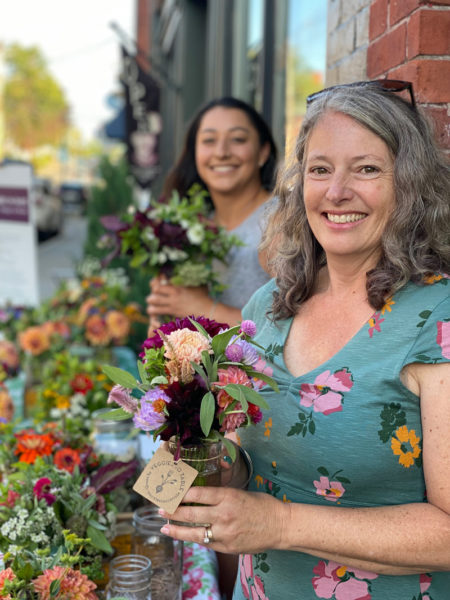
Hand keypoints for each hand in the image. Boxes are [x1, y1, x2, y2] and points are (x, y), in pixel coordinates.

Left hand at [146, 276, 213, 320]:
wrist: (207, 310)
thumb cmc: (203, 297)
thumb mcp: (197, 285)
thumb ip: (189, 279)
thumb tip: (189, 272)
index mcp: (178, 286)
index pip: (161, 281)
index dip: (156, 281)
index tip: (157, 282)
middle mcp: (173, 295)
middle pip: (155, 290)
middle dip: (152, 291)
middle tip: (154, 293)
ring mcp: (172, 304)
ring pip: (153, 301)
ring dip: (151, 302)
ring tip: (153, 303)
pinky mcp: (172, 312)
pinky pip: (157, 312)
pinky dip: (153, 312)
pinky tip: (155, 312)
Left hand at [158, 486, 285, 554]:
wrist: (280, 526)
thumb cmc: (262, 505)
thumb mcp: (240, 492)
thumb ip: (221, 495)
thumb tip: (200, 494)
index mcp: (228, 496)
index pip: (198, 494)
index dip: (181, 494)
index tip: (170, 492)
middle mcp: (224, 514)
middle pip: (191, 513)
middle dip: (173, 511)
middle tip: (160, 508)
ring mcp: (225, 533)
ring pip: (194, 532)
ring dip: (176, 529)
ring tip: (164, 526)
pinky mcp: (227, 547)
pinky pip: (205, 542)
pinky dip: (192, 538)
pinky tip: (183, 536)